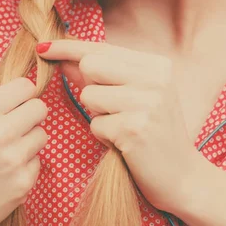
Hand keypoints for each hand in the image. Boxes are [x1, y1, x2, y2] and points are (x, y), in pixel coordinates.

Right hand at [0, 78, 47, 225]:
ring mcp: (14, 158)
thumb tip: (25, 97)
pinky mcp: (23, 182)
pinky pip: (37, 163)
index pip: (25, 87)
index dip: (24, 96)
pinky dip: (26, 168)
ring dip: (30, 143)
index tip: (20, 104)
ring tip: (9, 154)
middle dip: (32, 116)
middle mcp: (0, 131)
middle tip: (21, 127)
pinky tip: (7, 175)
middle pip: (40, 109)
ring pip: (42, 135)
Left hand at [37, 39, 197, 214]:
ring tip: (123, 128)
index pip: (102, 48)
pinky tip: (126, 145)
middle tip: (112, 108)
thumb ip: (103, 76)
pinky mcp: (134, 129)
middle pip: (90, 65)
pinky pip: (95, 125)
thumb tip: (63, 59)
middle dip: (90, 87)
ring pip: (89, 95)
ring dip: (98, 115)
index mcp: (157, 66)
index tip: (42, 47)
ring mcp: (147, 103)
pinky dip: (104, 137)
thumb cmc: (155, 135)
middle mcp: (155, 79)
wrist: (183, 177)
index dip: (68, 47)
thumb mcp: (137, 97)